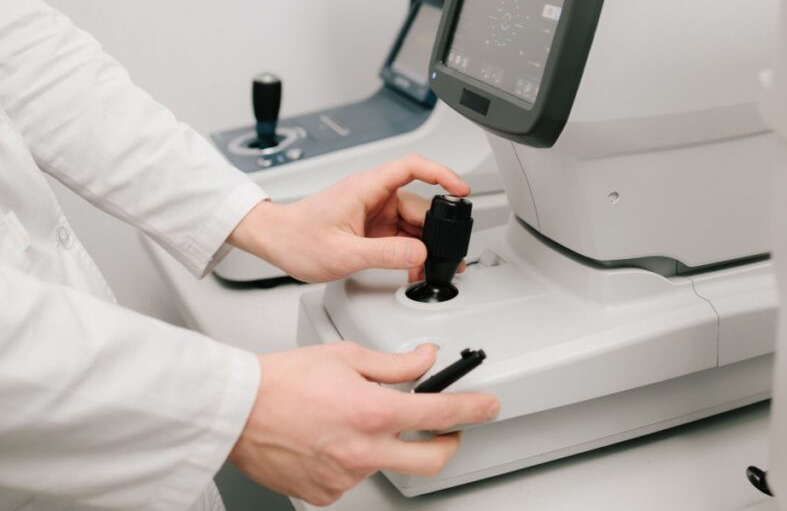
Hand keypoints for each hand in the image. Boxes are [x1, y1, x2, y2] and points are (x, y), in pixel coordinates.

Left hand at [228, 153, 469, 282]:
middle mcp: (373, 195)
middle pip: (418, 205)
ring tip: (424, 268)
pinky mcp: (372, 225)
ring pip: (412, 223)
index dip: (441, 174)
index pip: (413, 167)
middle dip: (434, 231)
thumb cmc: (297, 238)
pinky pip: (400, 233)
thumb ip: (386, 254)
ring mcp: (374, 210)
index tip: (461, 189)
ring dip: (421, 245)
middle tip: (446, 255)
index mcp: (367, 188)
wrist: (275, 241)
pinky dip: (409, 250)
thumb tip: (420, 254)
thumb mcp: (344, 253)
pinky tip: (412, 266)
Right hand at [229, 342, 499, 505]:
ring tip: (353, 419)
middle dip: (448, 443)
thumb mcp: (346, 356)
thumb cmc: (281, 381)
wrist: (235, 411)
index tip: (488, 406)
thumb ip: (394, 363)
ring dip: (387, 445)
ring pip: (388, 465)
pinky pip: (355, 477)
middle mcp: (363, 450)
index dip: (473, 409)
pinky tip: (333, 438)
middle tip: (445, 428)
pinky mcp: (326, 493)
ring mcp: (345, 476)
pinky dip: (355, 459)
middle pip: (431, 459)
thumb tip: (424, 360)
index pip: (440, 413)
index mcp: (373, 412)